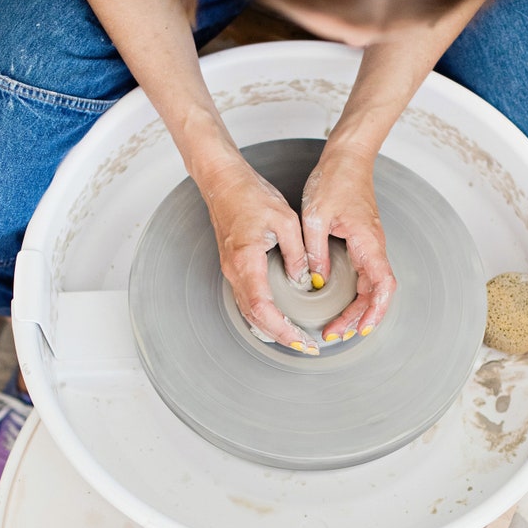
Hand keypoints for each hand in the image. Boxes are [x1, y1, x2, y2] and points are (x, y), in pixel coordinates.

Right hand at [198, 155, 318, 352]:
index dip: (282, 330)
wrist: (221, 181)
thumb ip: (297, 254)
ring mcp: (231, 271)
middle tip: (305, 346)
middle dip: (281, 336)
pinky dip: (264, 315)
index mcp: (246, 261)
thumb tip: (305, 281)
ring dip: (272, 328)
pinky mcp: (234, 267)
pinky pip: (247, 300)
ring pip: (249, 312)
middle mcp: (234, 271)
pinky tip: (280, 318)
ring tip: (296, 337)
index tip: (301, 341)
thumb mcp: (286, 220)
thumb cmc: (250, 194)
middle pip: (254, 318)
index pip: (263, 309)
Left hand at [301, 143, 396, 340]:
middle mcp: (374, 247)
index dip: (375, 312)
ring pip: (370, 288)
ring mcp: (370, 246)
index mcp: (368, 242)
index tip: (362, 330)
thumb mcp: (315, 217)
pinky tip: (339, 305)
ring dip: (356, 311)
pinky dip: (354, 296)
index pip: (382, 286)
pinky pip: (364, 277)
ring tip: (335, 327)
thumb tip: (317, 282)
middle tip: (333, 335)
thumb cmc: (334, 180)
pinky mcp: (363, 244)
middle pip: (375, 294)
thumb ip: (316, 252)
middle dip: (357, 319)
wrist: (347, 158)